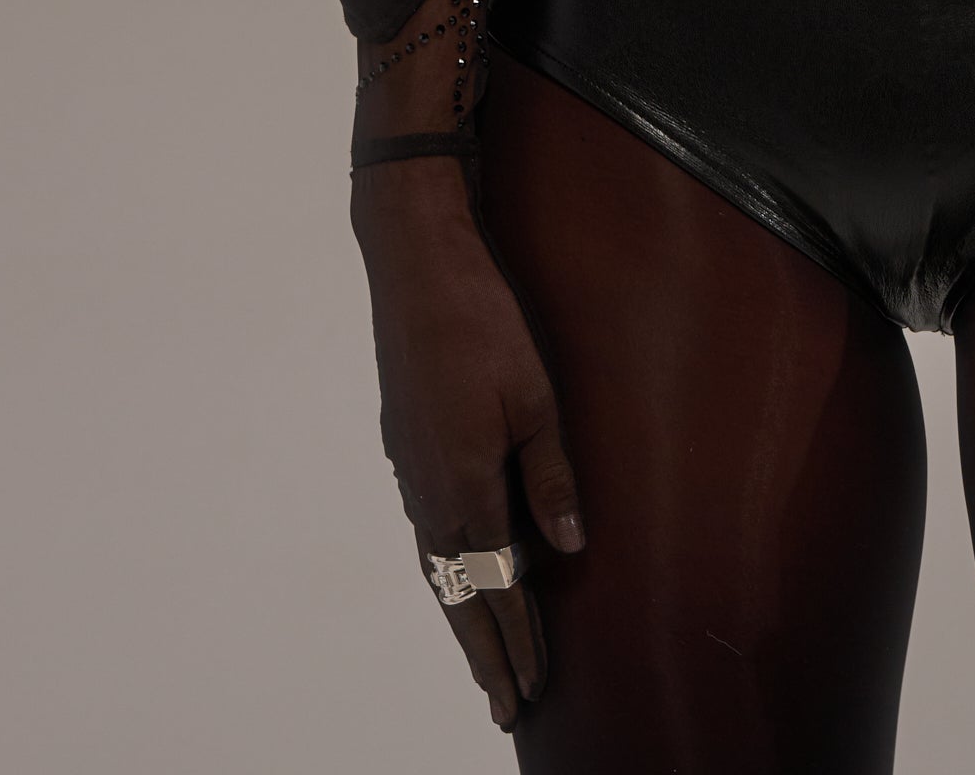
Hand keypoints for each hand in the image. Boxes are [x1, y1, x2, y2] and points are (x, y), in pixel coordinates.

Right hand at [351, 160, 583, 731]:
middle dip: (485, 652)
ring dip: (463, 614)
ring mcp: (410, 470)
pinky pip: (427, 530)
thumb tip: (569, 550)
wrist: (416, 267)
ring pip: (438, 565)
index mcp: (465, 485)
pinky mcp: (405, 446)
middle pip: (459, 593)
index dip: (517, 641)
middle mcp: (429, 491)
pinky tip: (460, 575)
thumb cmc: (484, 323)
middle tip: (504, 707)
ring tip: (485, 658)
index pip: (497, 587)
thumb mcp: (536, 397)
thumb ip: (551, 477)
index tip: (532, 689)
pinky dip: (446, 569)